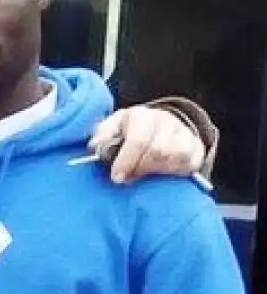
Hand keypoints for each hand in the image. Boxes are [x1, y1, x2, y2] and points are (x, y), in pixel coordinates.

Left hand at [87, 106, 205, 183]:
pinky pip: (191, 164)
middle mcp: (167, 121)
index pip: (138, 140)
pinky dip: (176, 172)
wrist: (158, 124)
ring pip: (177, 158)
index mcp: (142, 115)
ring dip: (158, 171)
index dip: (126, 161)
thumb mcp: (111, 128)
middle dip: (141, 168)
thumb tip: (95, 146)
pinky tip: (162, 172)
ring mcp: (185, 133)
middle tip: (129, 177)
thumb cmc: (128, 129)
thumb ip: (102, 136)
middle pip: (159, 151)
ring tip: (145, 172)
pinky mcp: (198, 147)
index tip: (116, 177)